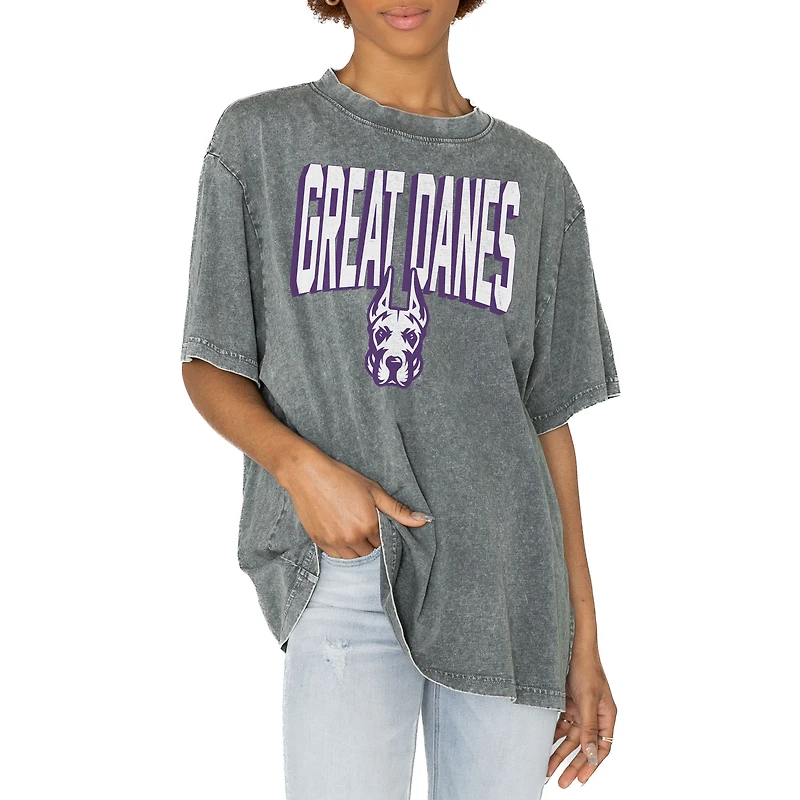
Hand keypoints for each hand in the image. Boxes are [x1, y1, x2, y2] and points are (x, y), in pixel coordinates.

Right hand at [280, 444, 432, 557]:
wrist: (307, 474)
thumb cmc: (341, 478)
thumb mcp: (374, 490)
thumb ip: (398, 510)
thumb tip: (423, 520)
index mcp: (368, 525)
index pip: (383, 543)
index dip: (380, 533)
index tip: (374, 523)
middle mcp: (352, 537)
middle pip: (368, 553)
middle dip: (369, 542)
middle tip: (361, 523)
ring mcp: (334, 542)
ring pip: (353, 557)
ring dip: (355, 548)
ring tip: (350, 527)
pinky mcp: (319, 542)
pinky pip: (336, 556)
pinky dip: (341, 549)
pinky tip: (339, 531)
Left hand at [547, 645, 616, 786]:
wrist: (572, 644)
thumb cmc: (586, 668)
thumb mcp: (588, 700)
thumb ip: (589, 728)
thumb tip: (591, 755)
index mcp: (606, 716)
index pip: (602, 747)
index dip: (592, 765)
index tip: (579, 779)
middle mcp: (594, 715)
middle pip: (584, 746)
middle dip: (572, 764)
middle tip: (561, 782)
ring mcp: (580, 710)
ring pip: (569, 738)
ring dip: (558, 753)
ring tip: (547, 769)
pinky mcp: (566, 703)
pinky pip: (559, 725)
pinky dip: (551, 736)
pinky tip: (542, 746)